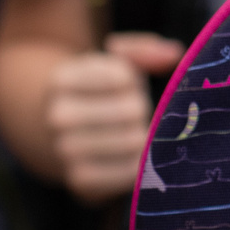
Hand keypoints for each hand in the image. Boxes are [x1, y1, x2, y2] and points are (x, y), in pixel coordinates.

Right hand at [45, 31, 183, 201]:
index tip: (126, 86)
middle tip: (135, 114)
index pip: (122, 77)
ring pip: (133, 141)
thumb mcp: (111, 62)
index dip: (134, 81)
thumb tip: (173, 54)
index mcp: (61, 80)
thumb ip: (143, 50)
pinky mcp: (79, 180)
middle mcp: (57, 117)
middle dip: (142, 109)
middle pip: (132, 110)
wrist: (59, 136)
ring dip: (144, 136)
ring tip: (132, 132)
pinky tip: (135, 155)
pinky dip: (140, 162)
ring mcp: (64, 151)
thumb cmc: (98, 92)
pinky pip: (128, 171)